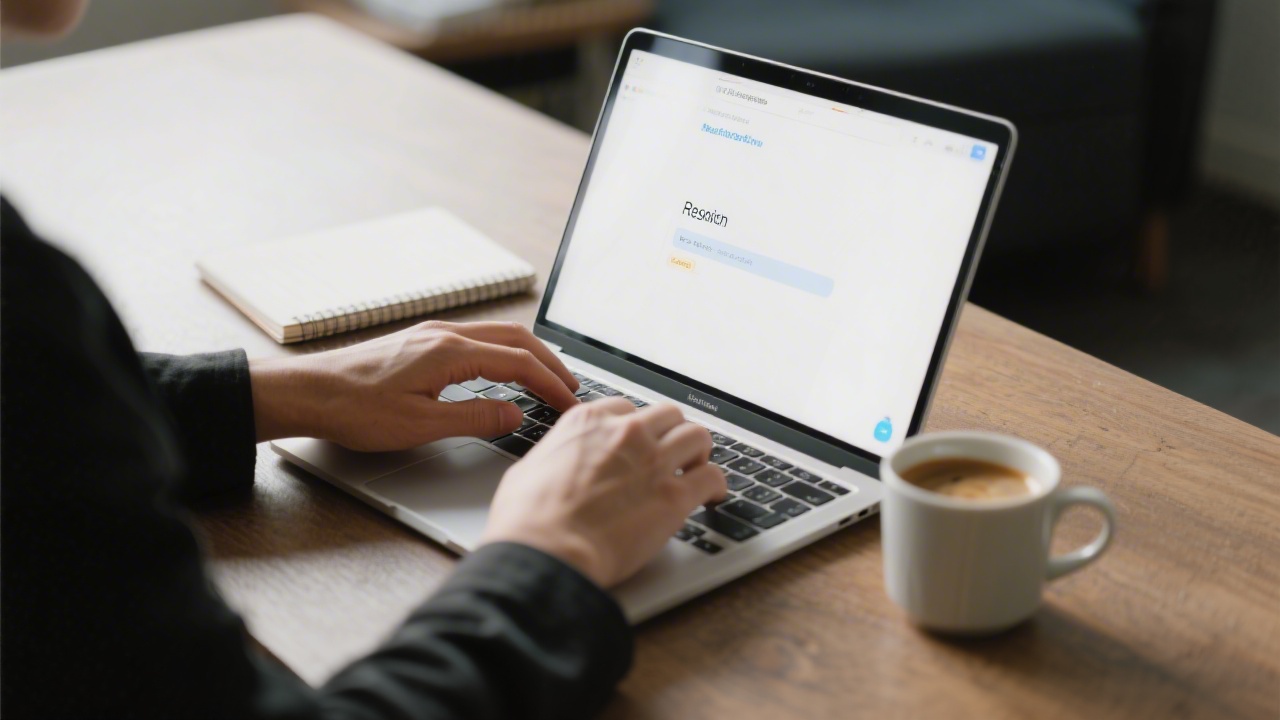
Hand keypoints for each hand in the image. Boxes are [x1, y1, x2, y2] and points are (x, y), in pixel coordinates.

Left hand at [249, 321, 579, 450]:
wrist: (307, 392)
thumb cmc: (354, 409)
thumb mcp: (420, 425)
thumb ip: (474, 419)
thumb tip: (514, 414)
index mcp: (450, 351)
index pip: (519, 363)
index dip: (551, 385)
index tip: (570, 405)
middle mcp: (444, 334)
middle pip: (516, 339)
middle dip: (550, 362)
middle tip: (571, 389)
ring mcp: (431, 334)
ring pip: (497, 334)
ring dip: (528, 354)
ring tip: (547, 378)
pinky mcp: (420, 341)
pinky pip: (478, 339)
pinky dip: (504, 352)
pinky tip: (503, 371)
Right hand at [481, 399, 727, 587]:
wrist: (546, 551)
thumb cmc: (529, 519)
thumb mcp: (530, 469)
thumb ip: (556, 457)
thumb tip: (558, 464)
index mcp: (589, 422)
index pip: (627, 407)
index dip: (636, 427)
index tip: (639, 442)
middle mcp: (626, 433)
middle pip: (668, 415)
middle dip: (671, 433)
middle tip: (672, 453)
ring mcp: (654, 462)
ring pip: (697, 436)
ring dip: (698, 452)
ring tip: (696, 469)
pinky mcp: (674, 497)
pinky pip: (713, 477)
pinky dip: (716, 485)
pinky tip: (713, 495)